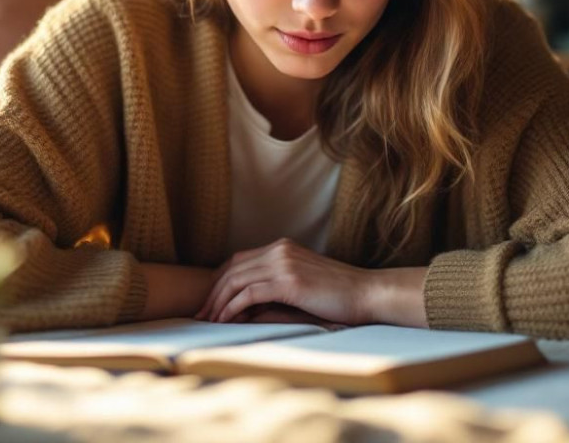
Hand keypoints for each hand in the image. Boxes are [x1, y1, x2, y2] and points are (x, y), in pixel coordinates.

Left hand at [194, 238, 376, 325]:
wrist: (368, 294)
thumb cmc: (338, 297)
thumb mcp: (301, 289)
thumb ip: (273, 293)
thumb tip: (243, 310)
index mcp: (283, 247)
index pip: (239, 260)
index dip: (220, 281)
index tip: (210, 302)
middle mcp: (280, 250)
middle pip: (232, 269)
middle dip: (212, 293)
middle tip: (201, 315)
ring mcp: (284, 263)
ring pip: (236, 280)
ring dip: (218, 302)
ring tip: (208, 321)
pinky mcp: (288, 281)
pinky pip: (248, 294)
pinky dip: (232, 308)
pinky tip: (225, 321)